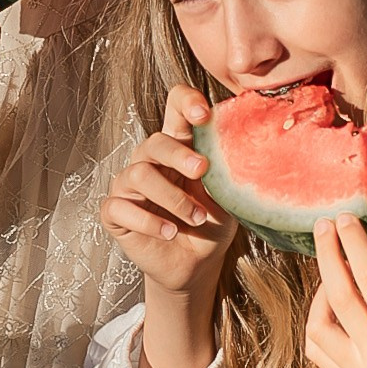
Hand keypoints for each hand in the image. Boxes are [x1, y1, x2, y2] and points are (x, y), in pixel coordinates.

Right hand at [100, 84, 235, 367]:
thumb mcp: (227, 196)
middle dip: (179, 154)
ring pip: (139, 174)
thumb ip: (229, 172)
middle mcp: (150, 160)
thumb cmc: (211, 222)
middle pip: (154, 141)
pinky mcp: (116, 212)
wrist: (196, 265)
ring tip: (196, 218)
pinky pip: (120, 207)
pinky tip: (170, 233)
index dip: (185, 102)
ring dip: (172, 197)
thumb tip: (250, 153)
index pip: (174, 107)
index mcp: (178, 146)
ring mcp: (129, 185)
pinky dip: (149, 221)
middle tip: (203, 170)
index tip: (203, 114)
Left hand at [304, 215, 366, 367]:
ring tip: (337, 271)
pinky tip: (335, 303)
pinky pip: (320, 350)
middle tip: (325, 226)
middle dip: (328, 255)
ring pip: (318, 327)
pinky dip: (320, 322)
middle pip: (339, 298)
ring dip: (320, 293)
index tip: (344, 216)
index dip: (354, 242)